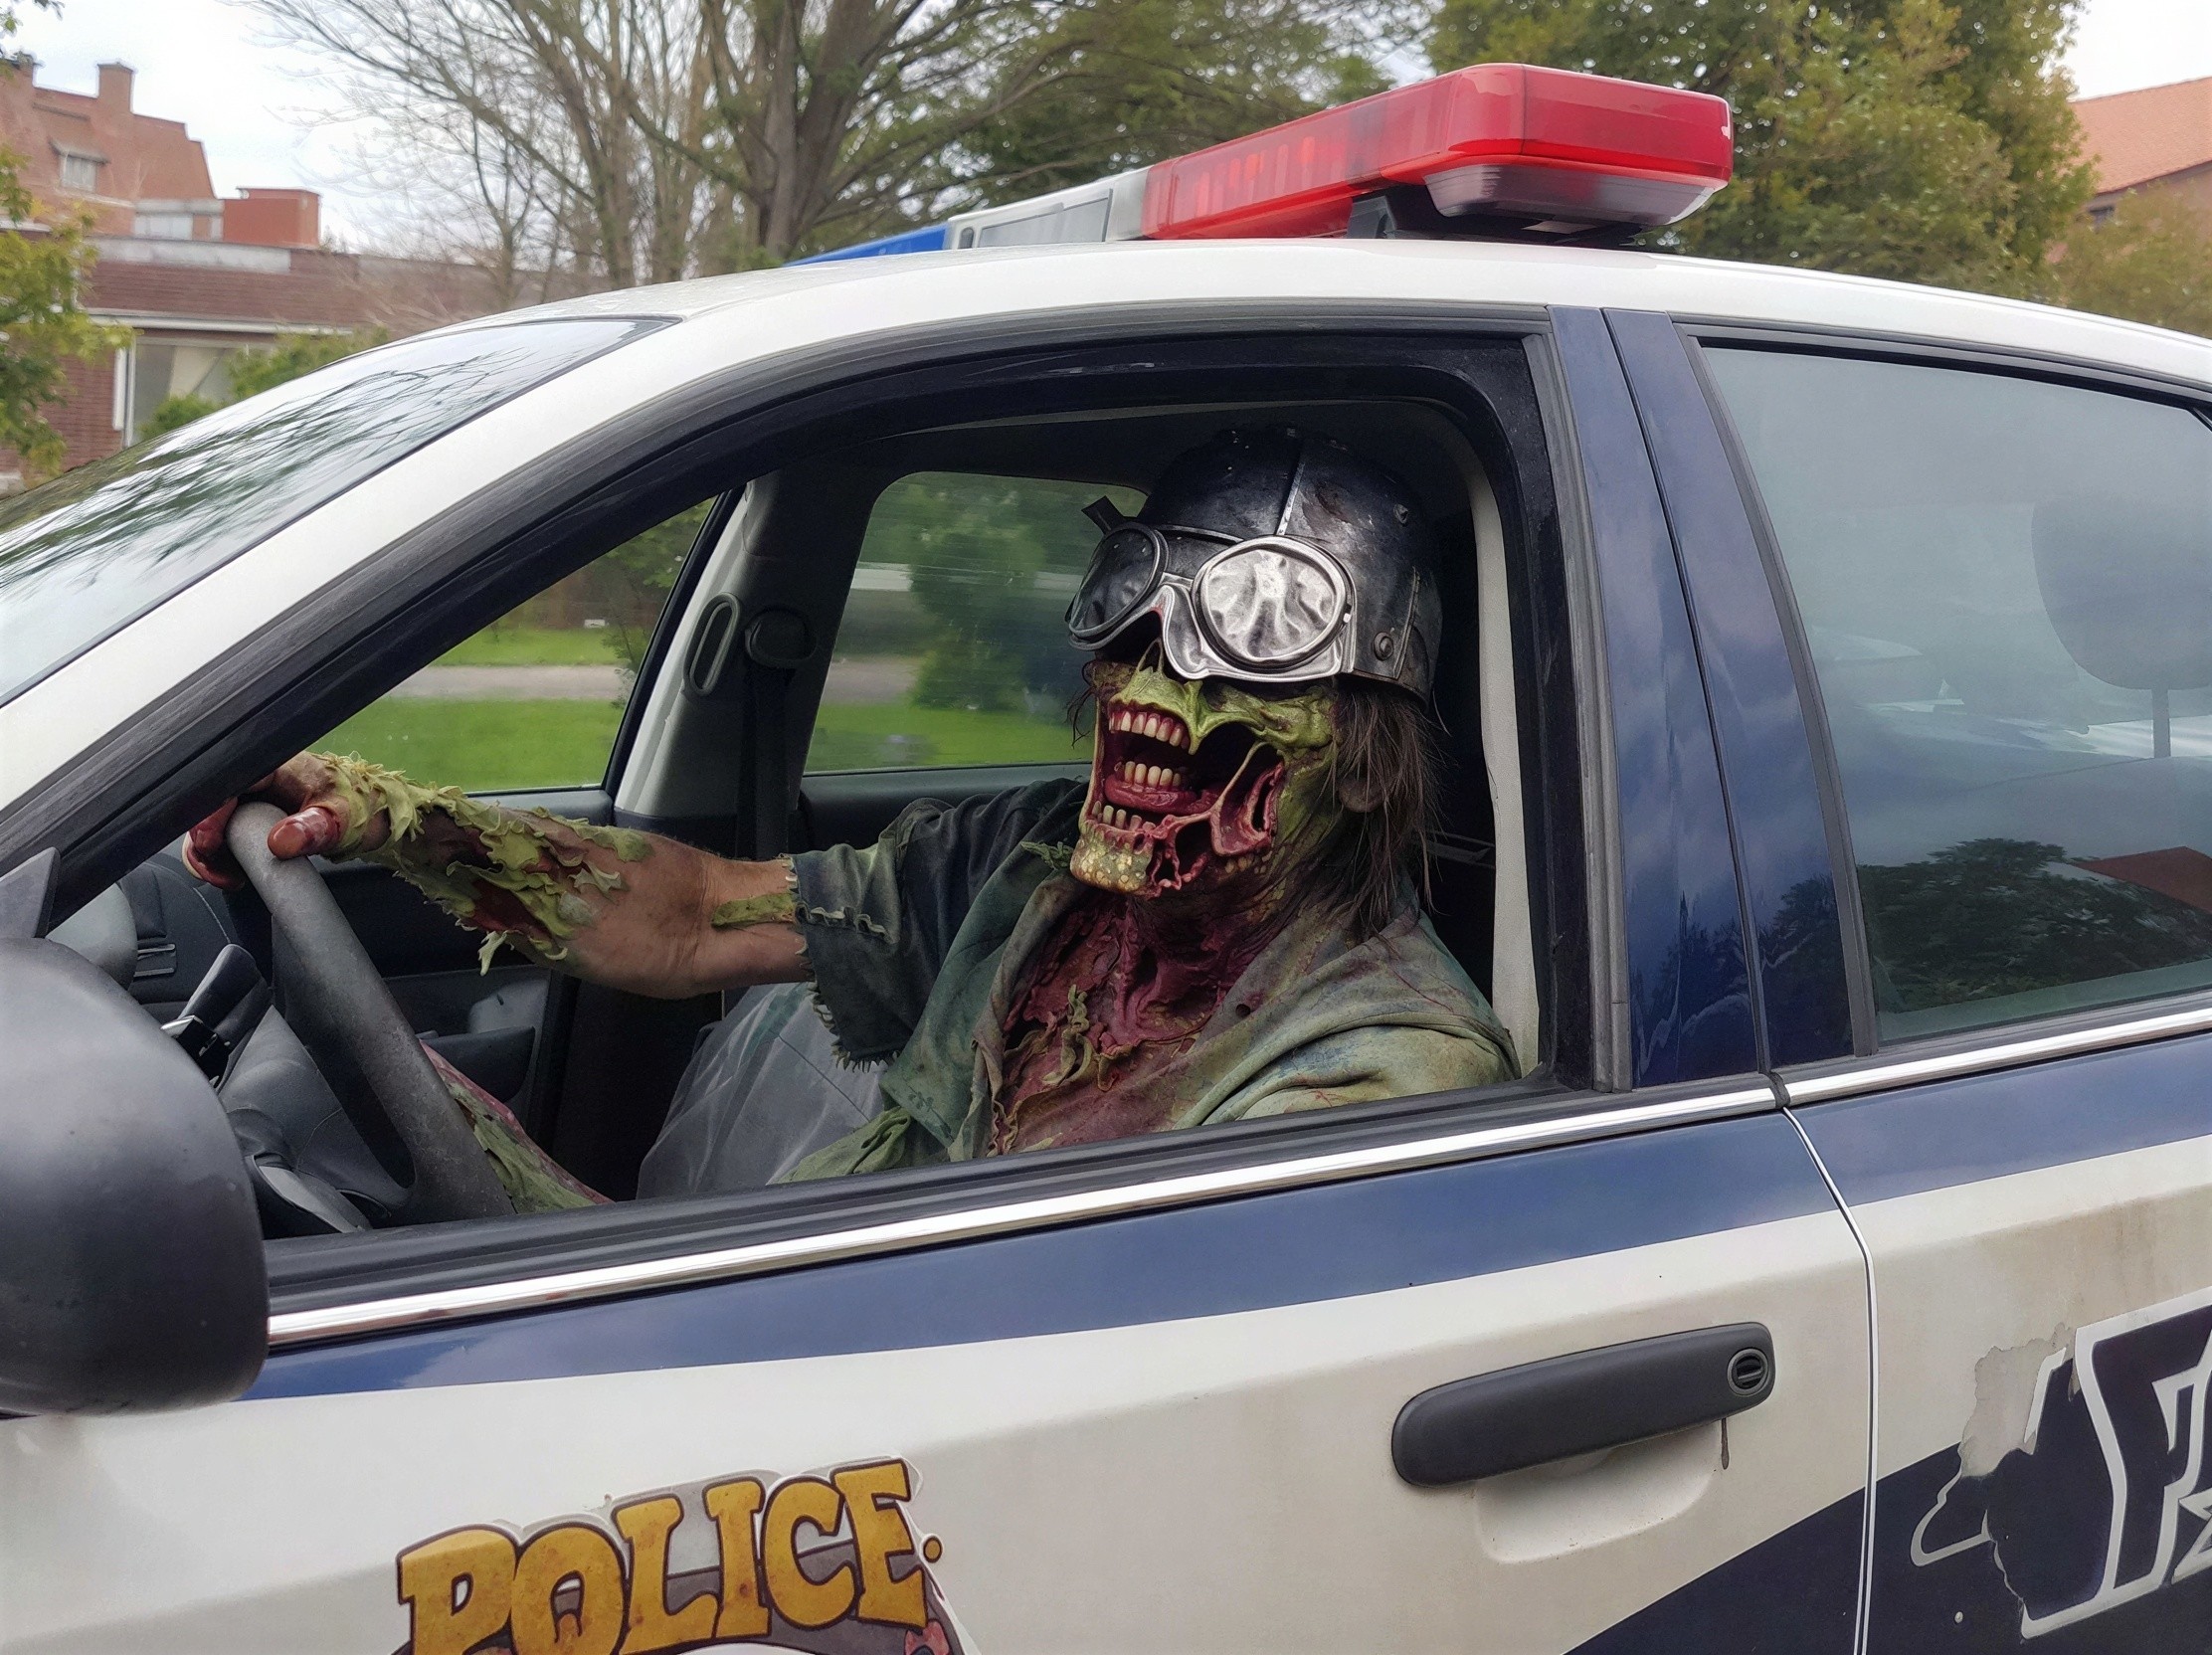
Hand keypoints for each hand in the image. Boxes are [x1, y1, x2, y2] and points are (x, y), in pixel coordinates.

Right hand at [183, 753, 390, 888]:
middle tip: (218, 871)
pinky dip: (222, 857)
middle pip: (208, 805)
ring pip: (212, 824)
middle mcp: (257, 779)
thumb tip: (280, 842)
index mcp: (274, 765)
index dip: (209, 814)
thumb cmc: (361, 806)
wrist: (377, 815)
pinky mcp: (254, 817)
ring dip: (210, 853)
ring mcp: (253, 798)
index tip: (210, 844)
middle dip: (203, 841)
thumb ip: (313, 828)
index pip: (224, 783)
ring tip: (229, 877)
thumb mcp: (342, 819)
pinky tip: (236, 874)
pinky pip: (225, 836)